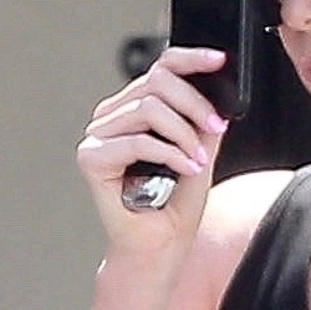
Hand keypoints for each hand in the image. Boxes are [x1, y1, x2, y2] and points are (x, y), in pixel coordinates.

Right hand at [77, 46, 228, 248]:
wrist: (158, 250)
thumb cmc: (173, 211)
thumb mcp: (200, 155)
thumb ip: (202, 124)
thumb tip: (218, 94)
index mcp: (133, 111)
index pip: (159, 69)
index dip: (190, 59)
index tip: (219, 61)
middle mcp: (113, 118)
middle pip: (156, 82)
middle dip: (195, 105)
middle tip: (216, 129)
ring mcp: (99, 136)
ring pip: (149, 108)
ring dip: (184, 134)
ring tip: (198, 159)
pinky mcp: (92, 158)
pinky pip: (138, 140)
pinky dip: (170, 153)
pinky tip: (186, 168)